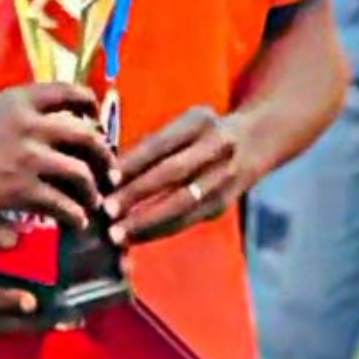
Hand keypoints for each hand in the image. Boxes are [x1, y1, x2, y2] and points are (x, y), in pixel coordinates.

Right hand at [0, 84, 112, 231]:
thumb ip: (19, 115)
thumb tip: (50, 125)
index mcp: (20, 99)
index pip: (70, 91)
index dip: (90, 106)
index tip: (96, 120)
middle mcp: (30, 123)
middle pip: (86, 135)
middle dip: (102, 154)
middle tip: (107, 170)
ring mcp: (28, 157)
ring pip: (80, 172)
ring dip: (91, 190)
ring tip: (92, 201)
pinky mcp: (22, 189)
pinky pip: (63, 203)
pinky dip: (75, 215)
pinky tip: (76, 221)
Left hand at [106, 107, 258, 246]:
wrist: (253, 141)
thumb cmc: (197, 132)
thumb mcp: (181, 124)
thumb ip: (150, 144)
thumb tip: (105, 170)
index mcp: (199, 121)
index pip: (161, 143)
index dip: (134, 161)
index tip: (107, 179)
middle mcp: (217, 147)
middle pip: (173, 172)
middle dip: (138, 193)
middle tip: (107, 210)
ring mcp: (225, 178)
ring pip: (183, 203)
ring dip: (147, 221)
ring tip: (117, 234)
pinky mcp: (223, 203)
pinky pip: (188, 220)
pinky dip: (159, 230)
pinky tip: (135, 238)